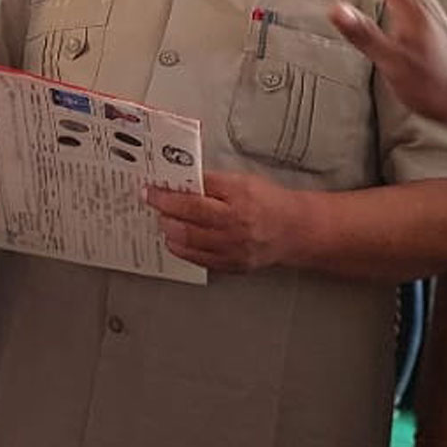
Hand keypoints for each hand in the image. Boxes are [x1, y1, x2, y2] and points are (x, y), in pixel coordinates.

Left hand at [146, 171, 302, 273]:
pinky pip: (200, 260)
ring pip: (190, 243)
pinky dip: (182, 250)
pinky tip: (175, 241)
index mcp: (239, 198)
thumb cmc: (268, 201)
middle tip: (153, 206)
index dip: (167, 194)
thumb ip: (210, 183)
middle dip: (164, 213)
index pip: (194, 196)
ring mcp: (235, 249)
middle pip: (189, 221)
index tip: (150, 191)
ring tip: (163, 222)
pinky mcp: (234, 265)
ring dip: (170, 232)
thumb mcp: (241, 181)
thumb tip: (178, 182)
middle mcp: (237, 225)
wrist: (296, 230)